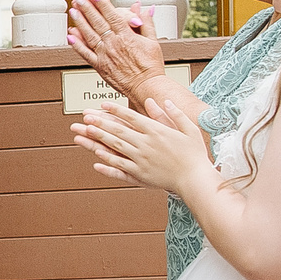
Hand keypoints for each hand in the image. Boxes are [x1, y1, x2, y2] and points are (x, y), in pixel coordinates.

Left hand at [65, 0, 166, 99]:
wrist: (146, 87)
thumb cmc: (151, 66)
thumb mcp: (153, 41)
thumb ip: (146, 23)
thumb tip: (144, 8)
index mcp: (127, 36)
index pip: (111, 14)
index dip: (100, 2)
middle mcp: (113, 44)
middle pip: (97, 22)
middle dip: (87, 7)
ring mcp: (105, 55)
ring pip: (89, 35)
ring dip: (79, 22)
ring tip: (73, 11)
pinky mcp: (100, 66)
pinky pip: (85, 53)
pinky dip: (76, 44)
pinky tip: (70, 35)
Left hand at [74, 98, 212, 194]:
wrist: (195, 179)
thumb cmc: (194, 154)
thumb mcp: (189, 129)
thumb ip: (174, 114)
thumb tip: (161, 100)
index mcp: (158, 132)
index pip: (132, 117)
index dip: (116, 110)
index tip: (103, 105)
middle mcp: (147, 144)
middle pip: (119, 131)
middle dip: (101, 122)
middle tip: (85, 116)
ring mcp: (141, 160)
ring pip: (116, 147)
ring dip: (99, 138)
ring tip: (85, 131)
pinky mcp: (140, 174)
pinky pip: (120, 166)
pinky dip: (107, 162)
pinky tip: (96, 157)